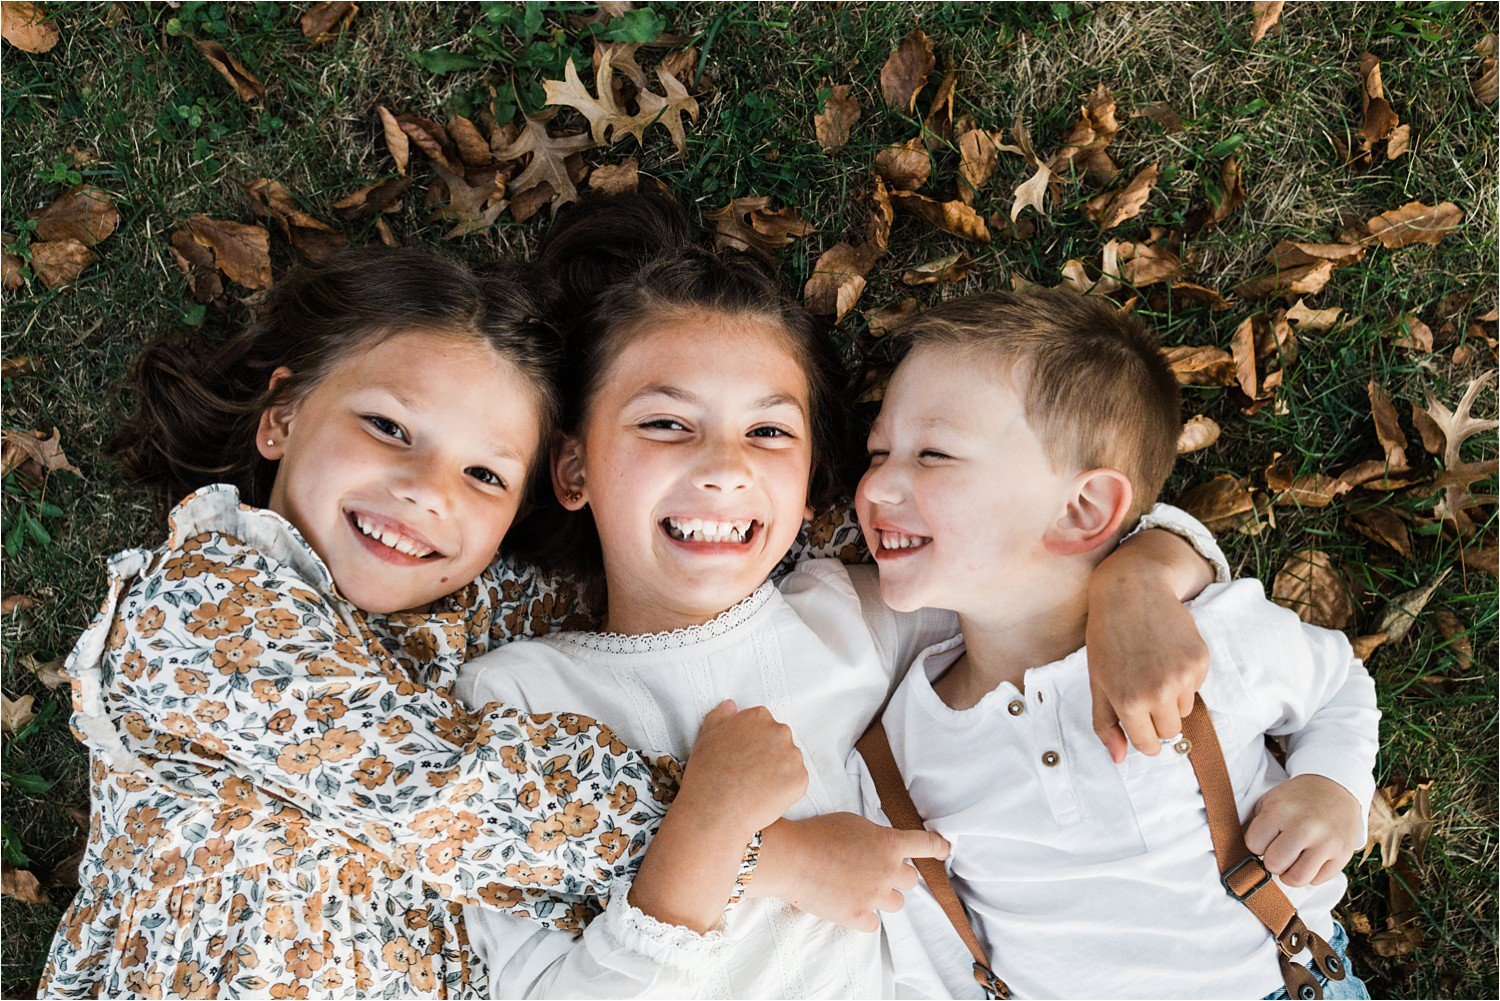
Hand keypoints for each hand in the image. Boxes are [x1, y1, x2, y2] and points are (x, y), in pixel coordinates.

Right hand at [681, 700, 807, 838]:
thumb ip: (721, 716)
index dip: (752, 743)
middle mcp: (779, 731)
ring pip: (789, 763)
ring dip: (777, 773)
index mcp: (758, 716)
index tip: (743, 757)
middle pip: (779, 742)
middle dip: (768, 756)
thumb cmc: (707, 774)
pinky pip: (796, 783)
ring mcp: (792, 755)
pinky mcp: (800, 779)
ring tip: (755, 788)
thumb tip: (731, 706)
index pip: (763, 725)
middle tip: (749, 775)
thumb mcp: (706, 736)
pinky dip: (784, 791)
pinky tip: (765, 798)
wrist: (715, 812)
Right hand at [749, 813, 949, 932]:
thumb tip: (882, 847)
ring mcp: (875, 896)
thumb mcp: (852, 823)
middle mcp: (888, 871)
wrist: (791, 858)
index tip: (945, 850)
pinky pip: (874, 924)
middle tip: (875, 872)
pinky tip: (847, 905)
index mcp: (889, 843)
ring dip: (882, 897)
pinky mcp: (859, 916)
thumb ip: (876, 837)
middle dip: (896, 876)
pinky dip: (864, 917)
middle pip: (911, 880)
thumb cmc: (816, 834)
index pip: (925, 845)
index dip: (939, 847)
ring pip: (896, 904)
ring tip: (857, 888)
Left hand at [1086, 574, 1209, 762]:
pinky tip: (1167, 652)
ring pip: (1185, 709)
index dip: (1144, 739)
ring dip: (1172, 697)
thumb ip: (1106, 724)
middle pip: (1170, 732)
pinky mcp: (1200, 661)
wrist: (1132, 591)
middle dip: (1158, 718)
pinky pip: (1197, 686)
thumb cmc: (1108, 637)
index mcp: (1128, 702)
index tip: (1141, 727)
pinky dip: (1185, 676)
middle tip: (1144, 689)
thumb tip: (1119, 759)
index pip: (1147, 745)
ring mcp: (1182, 677)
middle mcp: (1158, 693)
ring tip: (1153, 666)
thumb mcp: (1097, 681)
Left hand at [1245, 775, 1364, 886]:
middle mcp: (1305, 826)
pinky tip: (1310, 858)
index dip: (1256, 844)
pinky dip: (1310, 874)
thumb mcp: (1269, 801)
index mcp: (1281, 810)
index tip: (1265, 838)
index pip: (1254, 845)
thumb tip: (1243, 856)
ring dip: (1290, 873)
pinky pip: (1317, 880)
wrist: (1335, 788)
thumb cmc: (1296, 799)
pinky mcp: (1343, 854)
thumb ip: (1255, 826)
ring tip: (1292, 860)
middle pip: (1274, 864)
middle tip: (1278, 851)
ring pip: (1297, 878)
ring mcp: (1326, 842)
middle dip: (1272, 861)